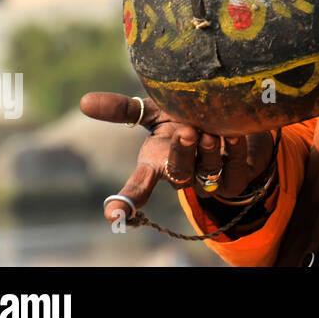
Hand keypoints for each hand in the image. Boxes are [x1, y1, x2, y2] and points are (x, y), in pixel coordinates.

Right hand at [79, 92, 274, 227]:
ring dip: (207, 153)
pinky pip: (234, 170)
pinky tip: (235, 136)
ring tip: (209, 133)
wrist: (232, 124)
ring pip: (205, 173)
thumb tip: (83, 101)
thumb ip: (125, 109)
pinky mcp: (234, 178)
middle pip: (177, 174)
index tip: (112, 216)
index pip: (137, 186)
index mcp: (157, 161)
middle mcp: (181, 174)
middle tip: (185, 131)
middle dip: (180, 154)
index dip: (125, 202)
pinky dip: (234, 152)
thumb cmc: (187, 119)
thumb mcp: (157, 111)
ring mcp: (207, 179)